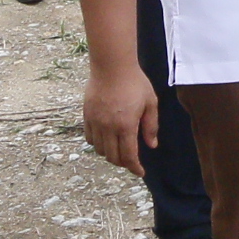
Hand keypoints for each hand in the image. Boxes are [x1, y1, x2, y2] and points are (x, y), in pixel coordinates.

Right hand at [82, 60, 160, 176]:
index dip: (134, 168)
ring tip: (118, 149)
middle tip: (131, 160)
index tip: (140, 172)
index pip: (128, 156)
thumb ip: (151, 126)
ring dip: (110, 154)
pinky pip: (89, 138)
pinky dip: (97, 144)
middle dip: (123, 163)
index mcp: (126, 126)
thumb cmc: (134, 82)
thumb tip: (151, 145)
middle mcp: (108, 127)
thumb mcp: (150, 103)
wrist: (112, 66)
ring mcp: (95, 122)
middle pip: (113, 157)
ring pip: (99, 150)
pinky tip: (105, 140)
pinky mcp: (87, 116)